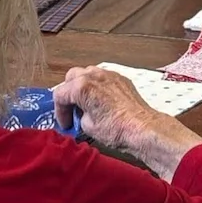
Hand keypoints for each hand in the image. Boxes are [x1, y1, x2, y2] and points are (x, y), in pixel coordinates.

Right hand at [53, 66, 201, 178]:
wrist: (141, 127)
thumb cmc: (116, 128)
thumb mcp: (88, 127)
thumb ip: (79, 116)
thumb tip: (82, 114)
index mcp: (82, 87)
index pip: (60, 94)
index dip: (60, 112)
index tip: (65, 123)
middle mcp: (94, 76)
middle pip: (71, 78)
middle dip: (69, 94)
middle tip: (72, 110)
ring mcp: (109, 75)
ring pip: (87, 74)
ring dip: (83, 87)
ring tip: (86, 104)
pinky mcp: (121, 79)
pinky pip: (103, 77)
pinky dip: (98, 86)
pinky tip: (101, 101)